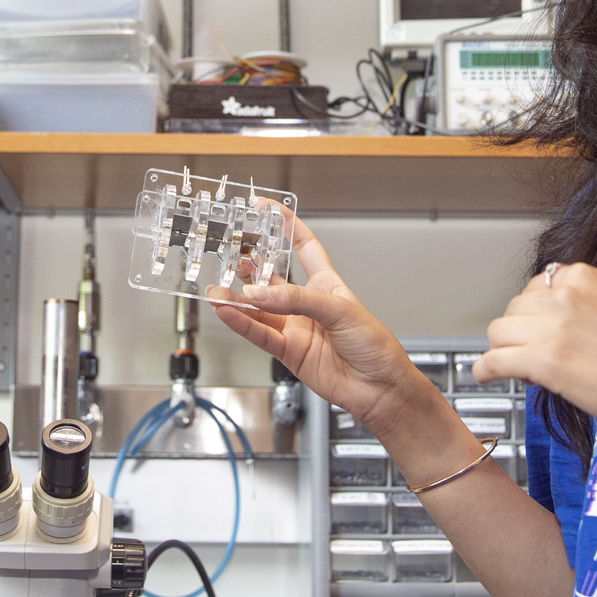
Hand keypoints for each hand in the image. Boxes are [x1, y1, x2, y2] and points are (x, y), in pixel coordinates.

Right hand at [211, 210, 434, 433]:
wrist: (380, 388)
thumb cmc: (375, 346)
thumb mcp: (341, 311)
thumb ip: (298, 300)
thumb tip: (261, 293)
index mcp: (327, 285)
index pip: (305, 247)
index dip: (288, 226)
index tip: (267, 208)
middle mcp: (307, 304)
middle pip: (272, 277)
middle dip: (250, 263)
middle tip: (229, 251)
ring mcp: (296, 328)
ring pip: (260, 309)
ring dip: (237, 300)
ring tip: (216, 289)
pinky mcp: (289, 352)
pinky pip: (260, 334)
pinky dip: (242, 323)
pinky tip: (228, 312)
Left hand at [476, 263, 596, 447]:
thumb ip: (576, 308)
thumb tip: (539, 324)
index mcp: (584, 276)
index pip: (534, 288)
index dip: (536, 316)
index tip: (544, 334)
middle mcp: (565, 293)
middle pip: (513, 309)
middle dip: (521, 334)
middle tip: (538, 357)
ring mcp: (553, 326)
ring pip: (498, 333)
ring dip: (505, 351)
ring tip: (524, 370)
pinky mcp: (543, 360)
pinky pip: (493, 360)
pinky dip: (485, 371)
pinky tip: (488, 376)